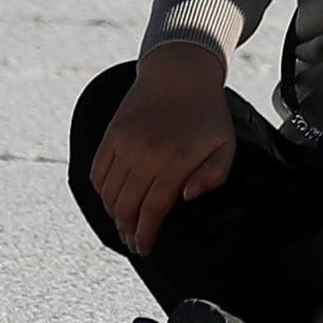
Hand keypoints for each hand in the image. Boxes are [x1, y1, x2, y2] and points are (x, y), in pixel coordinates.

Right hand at [88, 41, 235, 255]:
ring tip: (124, 225)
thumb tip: (186, 199)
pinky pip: (97, 173)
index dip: (145, 235)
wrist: (181, 73)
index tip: (144, 249)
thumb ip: (213, 176)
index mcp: (177, 160)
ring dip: (114, 215)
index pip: (152, 211)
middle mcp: (147, 154)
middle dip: (128, 231)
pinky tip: (112, 200)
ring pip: (110, 194)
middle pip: (127, 207)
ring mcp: (126, 144)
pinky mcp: (112, 135)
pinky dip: (101, 192)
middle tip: (133, 242)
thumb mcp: (225, 144)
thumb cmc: (207, 114)